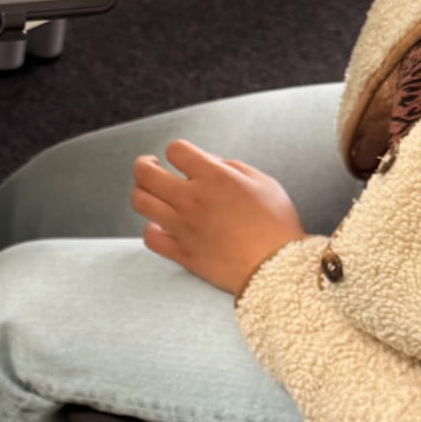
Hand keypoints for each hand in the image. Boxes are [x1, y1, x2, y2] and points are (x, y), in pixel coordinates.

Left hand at [131, 139, 306, 296]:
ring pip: (140, 202)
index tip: (182, 159)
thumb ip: (232, 167)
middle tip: (150, 167)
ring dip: (141, 192)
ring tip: (151, 193)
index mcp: (214, 178)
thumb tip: (209, 163)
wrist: (280, 271)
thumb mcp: (264, 183)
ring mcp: (184, 227)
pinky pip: (149, 238)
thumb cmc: (277, 227)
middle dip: (144, 165)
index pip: (175, 150)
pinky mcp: (182, 254)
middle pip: (146, 173)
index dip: (177, 152)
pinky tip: (160, 226)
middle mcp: (193, 199)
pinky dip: (150, 230)